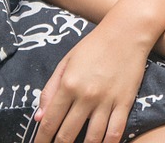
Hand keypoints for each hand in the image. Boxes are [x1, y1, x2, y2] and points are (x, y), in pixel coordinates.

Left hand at [33, 24, 146, 142]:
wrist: (125, 33)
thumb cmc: (92, 45)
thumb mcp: (66, 62)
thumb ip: (51, 89)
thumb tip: (39, 117)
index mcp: (68, 84)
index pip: (50, 120)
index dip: (42, 138)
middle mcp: (86, 95)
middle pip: (68, 133)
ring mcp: (106, 101)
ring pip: (92, 138)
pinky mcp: (124, 103)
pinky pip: (115, 133)